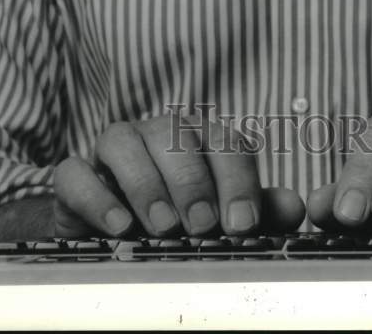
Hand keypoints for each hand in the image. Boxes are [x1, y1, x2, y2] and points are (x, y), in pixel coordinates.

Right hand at [53, 113, 304, 237]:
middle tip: (201, 225)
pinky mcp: (77, 175)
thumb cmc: (184, 221)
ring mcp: (116, 149)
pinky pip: (76, 171)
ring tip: (163, 226)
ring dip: (146, 183)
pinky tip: (118, 225)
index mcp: (202, 140)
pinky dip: (96, 195)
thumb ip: (260, 211)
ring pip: (124, 141)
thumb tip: (295, 207)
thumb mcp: (224, 219)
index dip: (237, 181)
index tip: (241, 223)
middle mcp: (159, 134)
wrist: (120, 237)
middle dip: (192, 182)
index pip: (225, 144)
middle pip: (176, 137)